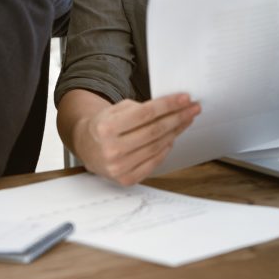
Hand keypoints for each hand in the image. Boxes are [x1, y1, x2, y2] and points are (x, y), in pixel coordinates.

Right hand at [62, 91, 200, 185]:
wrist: (86, 147)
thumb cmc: (103, 126)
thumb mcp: (113, 110)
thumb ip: (138, 108)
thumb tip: (170, 108)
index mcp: (106, 128)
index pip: (145, 114)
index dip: (168, 105)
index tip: (185, 99)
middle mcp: (112, 149)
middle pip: (154, 131)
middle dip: (177, 118)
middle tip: (193, 109)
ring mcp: (119, 167)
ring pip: (157, 146)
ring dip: (175, 132)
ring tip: (185, 121)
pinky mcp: (126, 179)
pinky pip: (154, 162)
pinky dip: (165, 149)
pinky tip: (172, 138)